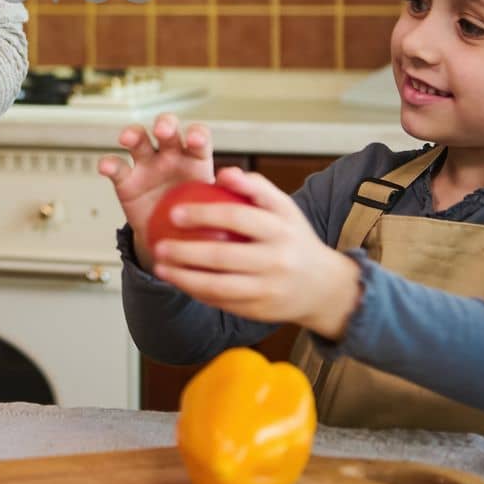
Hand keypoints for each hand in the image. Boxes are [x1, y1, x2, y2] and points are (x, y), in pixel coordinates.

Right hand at [97, 115, 214, 269]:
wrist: (171, 240)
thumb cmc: (197, 219)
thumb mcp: (216, 212)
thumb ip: (227, 203)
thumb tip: (248, 198)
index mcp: (195, 160)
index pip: (198, 138)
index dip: (197, 135)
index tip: (195, 141)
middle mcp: (170, 155)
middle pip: (167, 128)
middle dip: (165, 124)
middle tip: (164, 131)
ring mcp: (146, 165)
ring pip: (139, 140)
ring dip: (133, 134)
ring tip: (129, 138)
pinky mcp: (126, 180)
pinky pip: (116, 168)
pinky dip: (109, 164)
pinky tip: (106, 167)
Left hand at [150, 165, 361, 339]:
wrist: (324, 287)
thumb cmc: (294, 239)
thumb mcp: (284, 208)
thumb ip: (255, 187)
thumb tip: (223, 172)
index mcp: (280, 230)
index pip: (237, 218)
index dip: (203, 214)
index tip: (174, 212)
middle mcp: (276, 260)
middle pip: (223, 256)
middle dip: (185, 252)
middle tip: (159, 245)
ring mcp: (268, 289)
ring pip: (218, 286)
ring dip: (184, 278)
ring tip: (160, 267)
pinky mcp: (260, 311)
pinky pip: (222, 302)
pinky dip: (197, 292)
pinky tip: (178, 282)